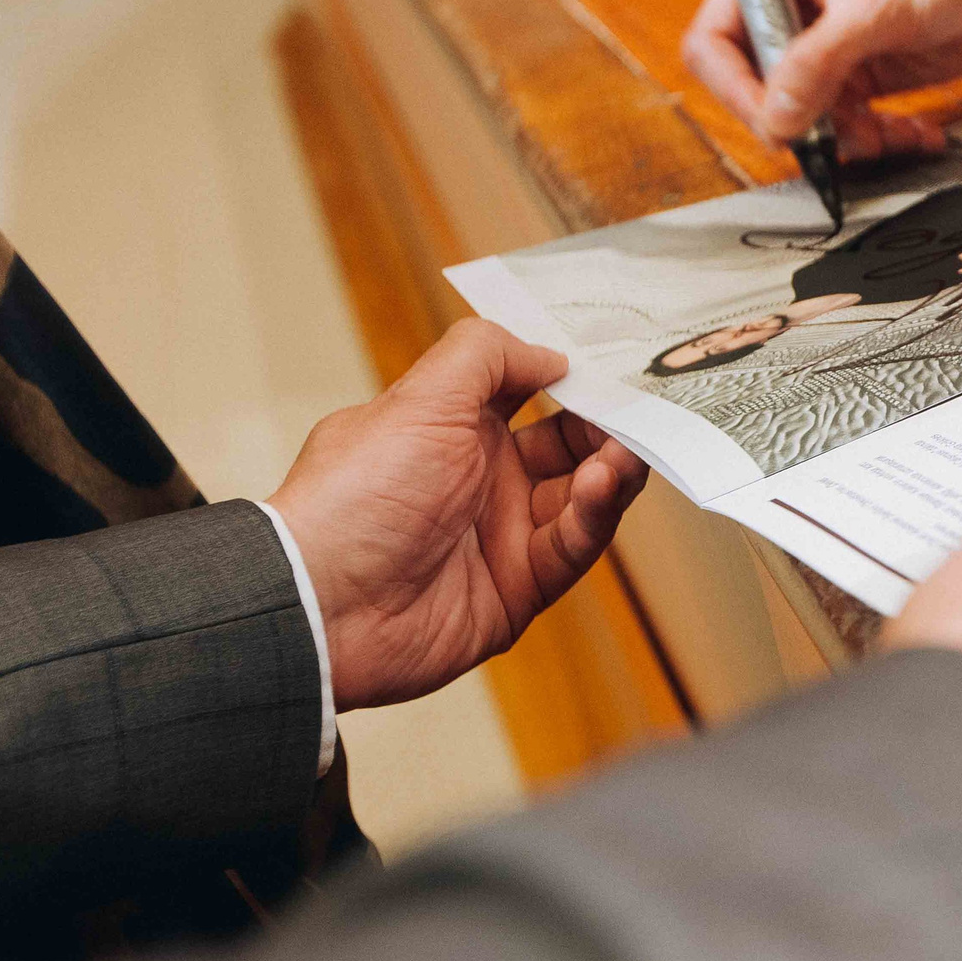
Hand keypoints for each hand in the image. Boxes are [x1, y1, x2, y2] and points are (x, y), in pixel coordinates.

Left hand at [268, 320, 649, 710]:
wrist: (322, 605)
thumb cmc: (354, 496)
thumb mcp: (419, 399)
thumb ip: (487, 357)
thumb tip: (550, 355)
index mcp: (451, 430)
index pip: (528, 393)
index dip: (572, 380)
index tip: (617, 366)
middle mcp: (480, 481)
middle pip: (568, 447)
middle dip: (606, 429)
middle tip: (640, 415)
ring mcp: (500, 537)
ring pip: (579, 499)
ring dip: (608, 472)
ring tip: (623, 456)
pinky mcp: (518, 590)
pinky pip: (570, 550)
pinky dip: (591, 517)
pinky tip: (599, 487)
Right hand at [682, 0, 961, 162]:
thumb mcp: (872, 11)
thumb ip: (817, 65)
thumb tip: (775, 120)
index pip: (713, 45)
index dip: (736, 91)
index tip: (776, 123)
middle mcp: (789, 15)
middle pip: (758, 93)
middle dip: (800, 125)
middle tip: (840, 141)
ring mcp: (826, 50)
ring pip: (806, 120)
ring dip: (845, 141)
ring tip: (887, 137)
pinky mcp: (863, 75)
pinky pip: (851, 125)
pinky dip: (881, 139)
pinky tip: (915, 135)